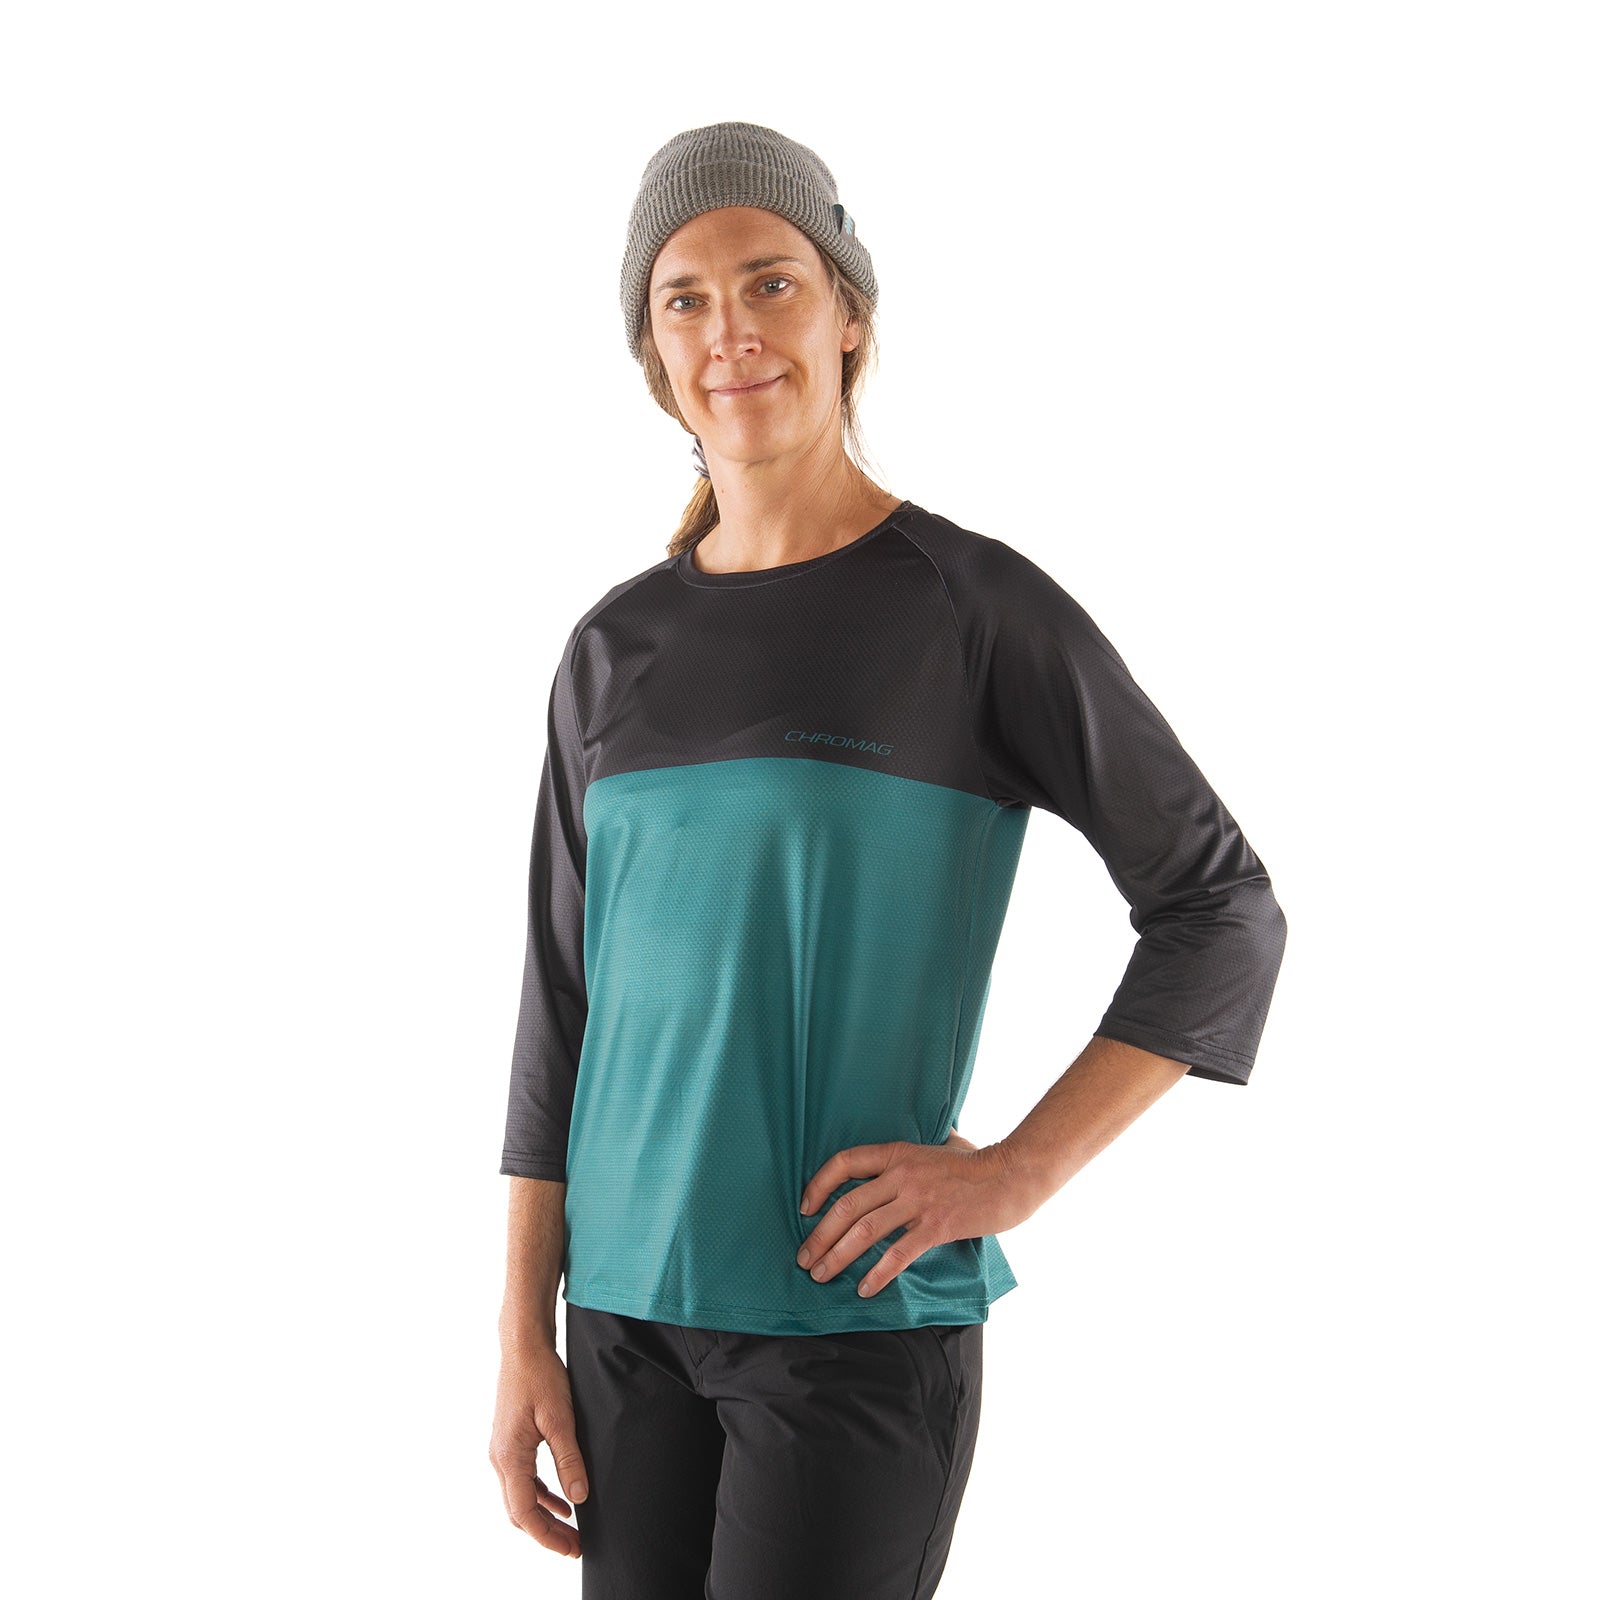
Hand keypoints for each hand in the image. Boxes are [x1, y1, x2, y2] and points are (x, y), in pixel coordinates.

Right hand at [488, 1344, 589, 1559]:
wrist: (523, 1347)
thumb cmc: (540, 1376)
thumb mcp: (560, 1418)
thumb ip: (569, 1459)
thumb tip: (579, 1497)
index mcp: (509, 1456)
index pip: (524, 1512)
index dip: (546, 1536)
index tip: (570, 1548)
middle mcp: (500, 1458)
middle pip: (519, 1511)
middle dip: (546, 1533)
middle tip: (575, 1546)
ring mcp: (502, 1450)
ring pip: (520, 1497)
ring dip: (544, 1516)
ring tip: (571, 1530)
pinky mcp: (510, 1442)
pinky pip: (522, 1480)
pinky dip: (540, 1495)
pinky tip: (561, 1500)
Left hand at [795, 1130, 1037, 1297]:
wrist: (1011, 1176)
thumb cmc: (979, 1161)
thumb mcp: (942, 1143)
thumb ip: (921, 1146)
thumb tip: (917, 1144)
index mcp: (898, 1153)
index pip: (844, 1162)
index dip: (819, 1185)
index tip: (805, 1209)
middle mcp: (902, 1175)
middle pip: (847, 1205)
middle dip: (819, 1236)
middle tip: (804, 1259)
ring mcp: (918, 1201)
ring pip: (865, 1231)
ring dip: (838, 1257)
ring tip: (821, 1276)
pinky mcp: (936, 1226)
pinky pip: (898, 1253)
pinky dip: (878, 1274)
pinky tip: (865, 1289)